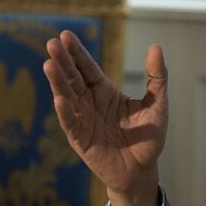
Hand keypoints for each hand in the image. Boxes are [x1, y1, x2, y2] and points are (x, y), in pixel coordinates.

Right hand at [43, 30, 167, 205]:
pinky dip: (64, 112)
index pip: (87, 67)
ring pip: (66, 97)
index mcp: (104, 92)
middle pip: (73, 78)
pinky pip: (70, 124)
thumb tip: (155, 47)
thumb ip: (157, 77)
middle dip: (62, 61)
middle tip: (52, 43)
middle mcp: (89, 103)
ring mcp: (82, 120)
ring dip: (57, 82)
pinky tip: (59, 98)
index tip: (65, 35)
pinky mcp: (80, 140)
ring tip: (49, 64)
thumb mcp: (157, 104)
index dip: (76, 52)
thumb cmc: (148, 138)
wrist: (142, 171)